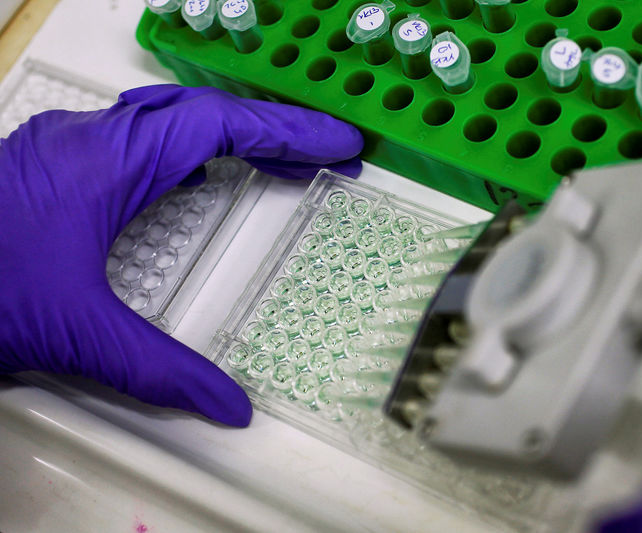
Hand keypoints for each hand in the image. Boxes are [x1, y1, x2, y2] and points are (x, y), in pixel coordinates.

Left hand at [0, 84, 362, 425]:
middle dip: (270, 127)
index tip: (339, 140)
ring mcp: (60, 147)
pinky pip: (135, 139)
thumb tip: (229, 406)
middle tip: (323, 150)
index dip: (289, 129)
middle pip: (198, 110)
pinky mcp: (45, 166)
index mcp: (102, 163)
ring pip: (164, 119)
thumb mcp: (77, 336)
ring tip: (277, 158)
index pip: (218, 124)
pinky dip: (184, 150)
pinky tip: (194, 176)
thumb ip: (161, 371)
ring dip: (227, 134)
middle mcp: (83, 140)